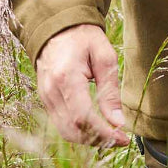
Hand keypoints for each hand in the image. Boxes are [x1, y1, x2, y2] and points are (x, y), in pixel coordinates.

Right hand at [35, 23, 130, 147]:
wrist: (58, 28)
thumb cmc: (84, 38)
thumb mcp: (105, 56)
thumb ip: (110, 90)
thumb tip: (118, 121)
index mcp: (66, 78)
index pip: (83, 117)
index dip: (103, 133)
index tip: (123, 138)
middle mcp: (51, 92)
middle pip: (72, 130)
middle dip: (97, 139)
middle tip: (120, 139)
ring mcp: (45, 98)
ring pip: (65, 131)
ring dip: (88, 139)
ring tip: (110, 135)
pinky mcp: (45, 101)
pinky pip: (60, 124)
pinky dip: (78, 131)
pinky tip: (95, 127)